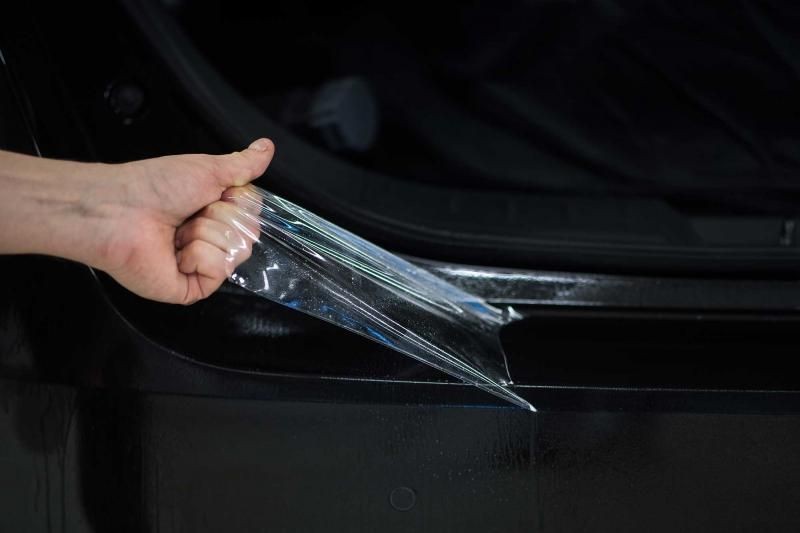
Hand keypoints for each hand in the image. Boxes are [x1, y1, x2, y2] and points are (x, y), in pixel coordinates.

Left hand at [96, 139, 273, 303]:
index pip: (252, 212)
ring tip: (179, 231)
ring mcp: (201, 266)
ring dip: (208, 233)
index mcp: (214, 212)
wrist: (119, 210)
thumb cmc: (154, 186)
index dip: (238, 200)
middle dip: (223, 216)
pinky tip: (176, 250)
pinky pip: (219, 271)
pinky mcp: (191, 287)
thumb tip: (267, 147)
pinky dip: (199, 254)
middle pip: (249, 233)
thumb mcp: (208, 168)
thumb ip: (243, 164)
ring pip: (236, 252)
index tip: (216, 193)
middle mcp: (210, 239)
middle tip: (192, 212)